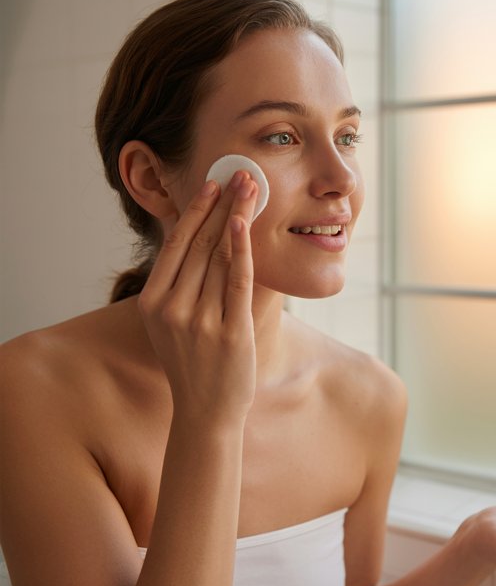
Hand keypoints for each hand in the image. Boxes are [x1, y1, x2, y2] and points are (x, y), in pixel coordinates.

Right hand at [137, 172, 258, 429]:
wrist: (206, 412)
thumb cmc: (194, 364)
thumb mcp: (173, 323)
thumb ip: (181, 287)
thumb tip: (197, 241)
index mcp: (153, 304)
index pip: (176, 246)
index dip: (195, 211)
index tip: (211, 184)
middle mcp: (172, 309)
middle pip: (199, 244)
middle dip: (221, 204)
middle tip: (239, 173)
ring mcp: (200, 321)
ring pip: (219, 257)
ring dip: (237, 218)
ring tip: (252, 189)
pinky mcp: (229, 332)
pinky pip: (236, 282)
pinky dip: (242, 250)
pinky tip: (247, 225)